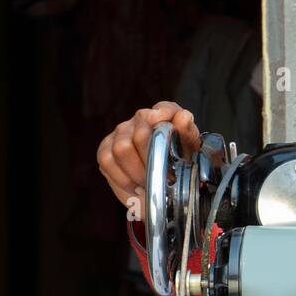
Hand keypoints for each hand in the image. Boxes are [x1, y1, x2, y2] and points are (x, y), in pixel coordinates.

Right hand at [96, 101, 201, 217]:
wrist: (162, 187)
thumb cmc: (179, 165)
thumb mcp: (190, 152)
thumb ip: (187, 133)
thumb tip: (183, 116)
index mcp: (167, 116)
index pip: (166, 108)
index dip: (163, 113)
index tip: (159, 121)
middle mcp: (142, 119)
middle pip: (141, 135)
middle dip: (153, 161)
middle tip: (164, 178)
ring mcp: (121, 132)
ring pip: (121, 149)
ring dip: (137, 172)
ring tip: (149, 184)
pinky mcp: (105, 148)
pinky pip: (107, 160)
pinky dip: (122, 178)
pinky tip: (135, 185)